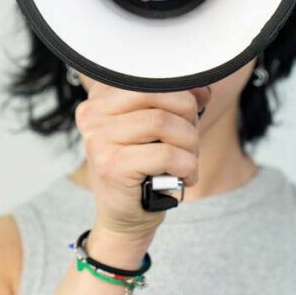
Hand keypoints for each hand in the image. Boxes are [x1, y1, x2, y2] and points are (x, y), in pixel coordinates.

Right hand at [72, 75, 211, 252]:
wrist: (126, 216)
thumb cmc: (144, 167)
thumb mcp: (158, 127)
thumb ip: (175, 102)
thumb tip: (202, 90)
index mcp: (101, 98)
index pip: (152, 78)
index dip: (182, 93)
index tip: (195, 110)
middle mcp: (93, 115)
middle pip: (160, 97)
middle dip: (188, 119)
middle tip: (190, 142)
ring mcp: (98, 140)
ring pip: (164, 123)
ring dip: (190, 143)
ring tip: (188, 159)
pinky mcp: (112, 165)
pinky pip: (166, 154)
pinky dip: (187, 165)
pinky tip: (185, 176)